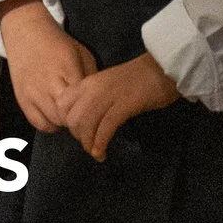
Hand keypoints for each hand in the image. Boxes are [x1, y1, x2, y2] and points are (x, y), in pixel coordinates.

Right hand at [0, 0, 96, 131]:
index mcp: (67, 69)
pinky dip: (50, 125)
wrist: (25, 32)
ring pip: (56, 122)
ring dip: (66, 122)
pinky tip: (56, 117)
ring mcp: (33, 93)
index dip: (93, 109)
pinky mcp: (22, 99)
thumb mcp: (82, 54)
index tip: (97, 109)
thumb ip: (91, 78)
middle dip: (80, 118)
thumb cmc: (58, 43)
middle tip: (85, 114)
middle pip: (71, 115)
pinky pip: (39, 123)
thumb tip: (101, 102)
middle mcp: (49, 83)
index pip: (85, 101)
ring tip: (71, 115)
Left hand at [60, 52, 178, 160]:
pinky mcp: (123, 106)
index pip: (61, 104)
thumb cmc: (136, 79)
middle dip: (78, 136)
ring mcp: (107, 96)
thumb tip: (83, 119)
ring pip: (86, 125)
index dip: (66, 122)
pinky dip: (100, 144)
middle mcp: (92, 89)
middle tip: (90, 143)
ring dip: (89, 144)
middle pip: (72, 118)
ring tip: (96, 152)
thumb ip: (92, 98)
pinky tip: (102, 153)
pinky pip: (105, 128)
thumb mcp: (106, 86)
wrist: (160, 69)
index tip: (78, 130)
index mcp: (87, 82)